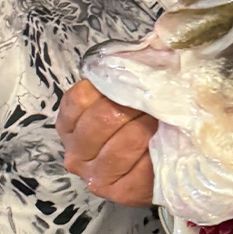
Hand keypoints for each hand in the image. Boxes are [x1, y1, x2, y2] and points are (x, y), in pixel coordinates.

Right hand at [56, 79, 156, 206]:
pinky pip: (138, 168)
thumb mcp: (129, 93)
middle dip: (134, 108)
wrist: (162, 163)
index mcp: (70, 123)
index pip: (81, 98)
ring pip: (121, 144)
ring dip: (147, 130)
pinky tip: (163, 145)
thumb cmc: (141, 121)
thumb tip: (154, 41)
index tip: (137, 86)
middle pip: (101, 119)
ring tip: (162, 123)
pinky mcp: (119, 193)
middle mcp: (75, 152)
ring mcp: (95, 175)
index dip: (114, 87)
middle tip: (156, 104)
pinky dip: (155, 153)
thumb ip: (129, 72)